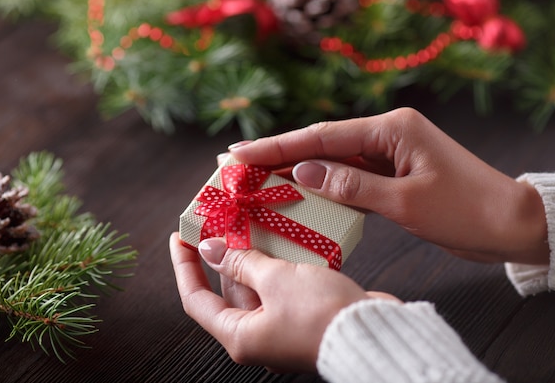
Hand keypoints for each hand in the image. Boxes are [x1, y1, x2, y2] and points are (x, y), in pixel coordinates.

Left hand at [169, 232, 396, 372]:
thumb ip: (241, 261)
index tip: (180, 237)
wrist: (374, 331)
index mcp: (240, 336)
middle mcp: (257, 336)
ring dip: (253, 255)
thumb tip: (211, 249)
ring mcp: (281, 328)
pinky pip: (280, 287)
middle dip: (224, 253)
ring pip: (257, 285)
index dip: (185, 266)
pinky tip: (280, 238)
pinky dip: (277, 264)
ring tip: (248, 220)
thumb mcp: (274, 279)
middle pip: (228, 289)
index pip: (195, 299)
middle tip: (220, 218)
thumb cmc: (321, 313)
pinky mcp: (302, 318)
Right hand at [229, 107, 547, 263]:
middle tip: (237, 162)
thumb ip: (351, 185)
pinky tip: (298, 193)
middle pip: (323, 143)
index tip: (240, 152)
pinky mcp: (394, 175)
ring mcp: (391, 155)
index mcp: (392, 129)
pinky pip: (350, 178)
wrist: (509, 225)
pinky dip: (324, 187)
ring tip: (257, 177)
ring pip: (334, 161)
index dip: (278, 145)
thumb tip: (303, 171)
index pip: (323, 136)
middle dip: (280, 153)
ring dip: (298, 170)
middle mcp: (388, 134)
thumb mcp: (404, 202)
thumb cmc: (465, 211)